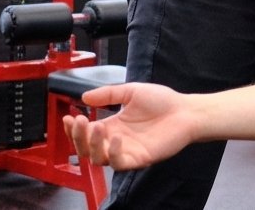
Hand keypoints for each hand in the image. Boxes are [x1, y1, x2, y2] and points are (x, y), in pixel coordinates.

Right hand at [63, 83, 196, 169]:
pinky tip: (116, 137)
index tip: (68, 116)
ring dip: (93, 145)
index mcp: (113, 126)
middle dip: (78, 137)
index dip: (73, 128)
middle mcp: (116, 141)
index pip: (85, 133)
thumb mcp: (132, 91)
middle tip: (79, 121)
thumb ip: (109, 94)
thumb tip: (84, 96)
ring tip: (97, 126)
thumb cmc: (163, 101)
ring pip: (98, 159)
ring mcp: (126, 151)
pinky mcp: (138, 158)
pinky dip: (113, 152)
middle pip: (86, 148)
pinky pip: (119, 163)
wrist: (186, 110)